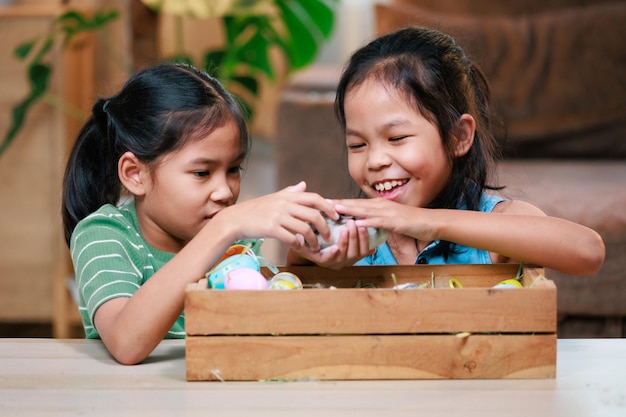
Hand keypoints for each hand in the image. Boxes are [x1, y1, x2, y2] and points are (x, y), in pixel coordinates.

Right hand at [217, 181, 337, 248]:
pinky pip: (292, 238)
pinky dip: (299, 245)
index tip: (336, 216)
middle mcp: (285, 204)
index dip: (328, 206)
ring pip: (305, 229)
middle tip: (329, 236)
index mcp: (288, 196)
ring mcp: (278, 216)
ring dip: (314, 240)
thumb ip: (291, 192)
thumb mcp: (275, 197)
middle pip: (314, 214)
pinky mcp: (271, 229)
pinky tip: (301, 248)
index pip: (314, 198)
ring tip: (316, 247)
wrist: (236, 219)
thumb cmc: (257, 209)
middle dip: (325, 227)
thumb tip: (304, 184)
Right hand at [288, 217, 373, 269]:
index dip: (332, 255)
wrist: (320, 245)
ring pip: (357, 253)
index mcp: (322, 259)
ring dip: (358, 238)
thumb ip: (299, 240)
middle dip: (348, 239)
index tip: (334, 248)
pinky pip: (364, 251)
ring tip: (357, 224)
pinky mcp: (357, 256)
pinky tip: (366, 230)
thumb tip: (297, 238)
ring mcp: (347, 260)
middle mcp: (335, 262)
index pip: (327, 260)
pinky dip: (367, 241)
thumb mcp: (302, 241)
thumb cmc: (310, 241)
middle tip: (348, 225)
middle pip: (345, 255)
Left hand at [334, 198, 436, 242]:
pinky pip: (377, 222)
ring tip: (334, 209)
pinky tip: (356, 223)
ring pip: (364, 210)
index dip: (341, 203)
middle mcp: (381, 205)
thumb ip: (377, 220)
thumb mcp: (391, 220)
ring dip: (349, 210)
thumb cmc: (411, 222)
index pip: (356, 203)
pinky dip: (366, 222)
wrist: (430, 222)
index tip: (326, 203)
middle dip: (339, 204)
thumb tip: (365, 224)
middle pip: (356, 204)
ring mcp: (387, 213)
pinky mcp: (394, 222)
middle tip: (323, 203)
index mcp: (379, 205)